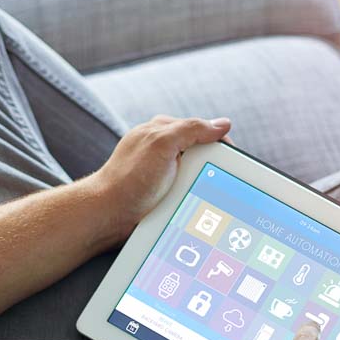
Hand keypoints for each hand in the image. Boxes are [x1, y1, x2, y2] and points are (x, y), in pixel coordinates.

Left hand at [93, 115, 231, 232]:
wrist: (109, 215)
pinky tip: (193, 204)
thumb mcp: (162, 145)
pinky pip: (188, 191)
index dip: (219, 143)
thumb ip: (192, 129)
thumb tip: (222, 124)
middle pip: (203, 154)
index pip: (202, 130)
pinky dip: (194, 197)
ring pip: (198, 175)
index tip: (230, 159)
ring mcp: (164, 172)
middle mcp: (164, 150)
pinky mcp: (163, 193)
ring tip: (198, 195)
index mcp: (163, 131)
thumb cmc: (129, 179)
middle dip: (211, 166)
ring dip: (202, 185)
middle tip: (211, 180)